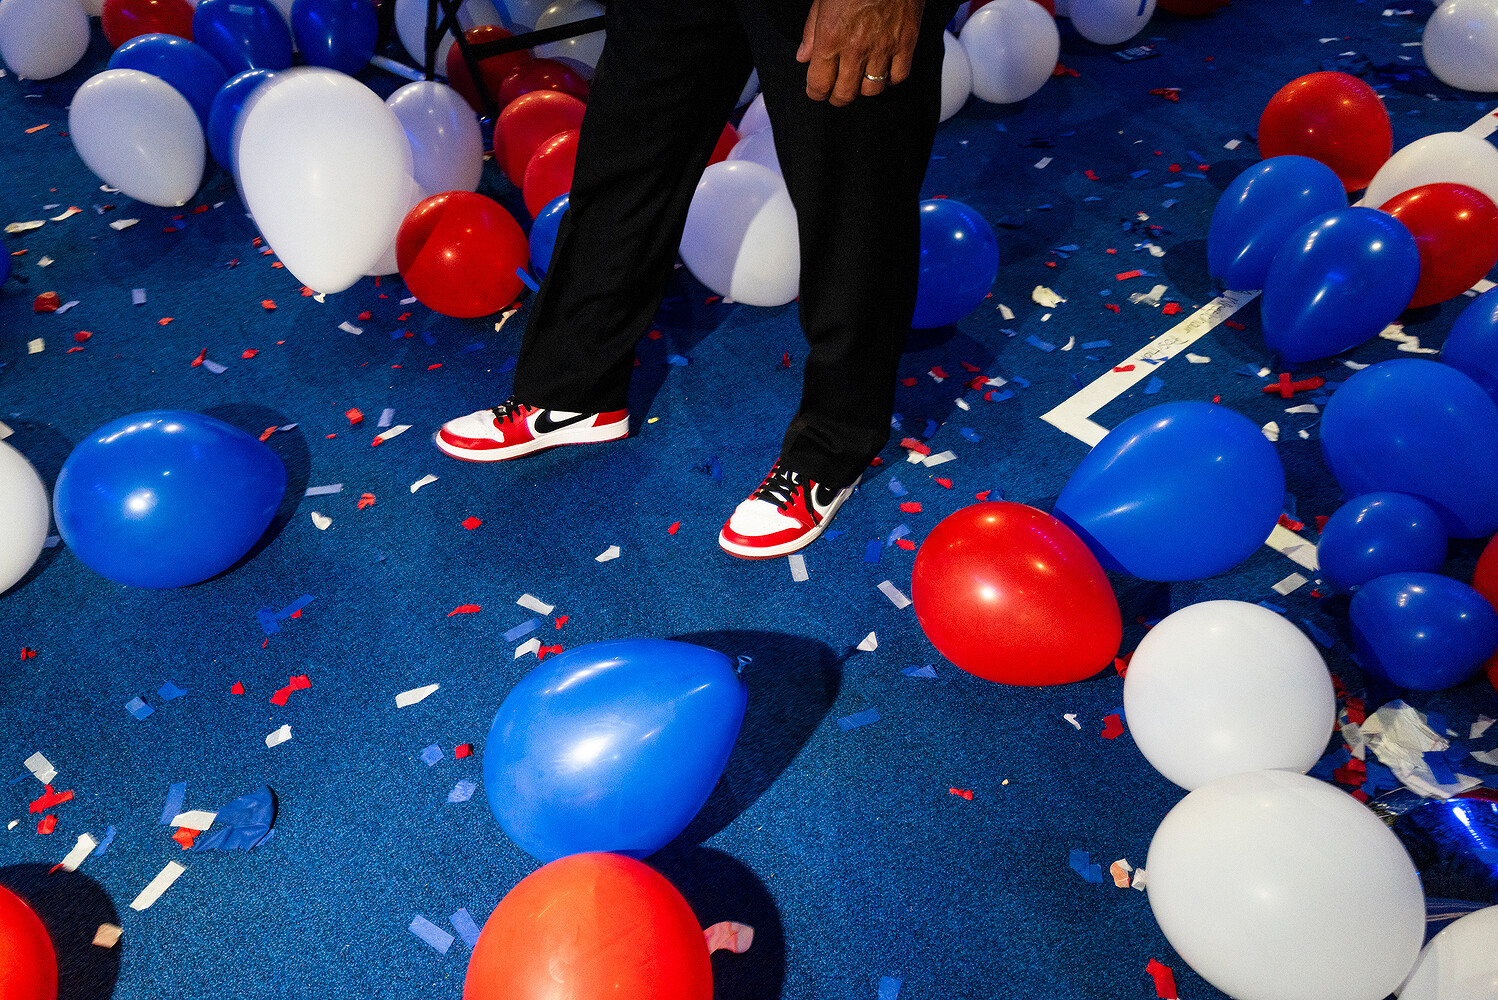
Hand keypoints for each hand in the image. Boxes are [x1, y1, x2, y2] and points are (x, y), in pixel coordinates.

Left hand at [796, 0, 926, 105]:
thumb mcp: (822, 1)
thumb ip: (811, 32)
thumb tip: (804, 57)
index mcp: (830, 39)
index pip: (819, 85)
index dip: (816, 93)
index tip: (818, 91)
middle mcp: (855, 49)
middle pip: (845, 94)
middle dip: (837, 97)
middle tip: (837, 92)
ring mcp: (883, 48)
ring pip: (872, 89)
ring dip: (863, 88)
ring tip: (861, 80)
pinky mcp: (905, 43)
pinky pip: (898, 76)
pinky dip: (890, 79)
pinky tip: (884, 70)